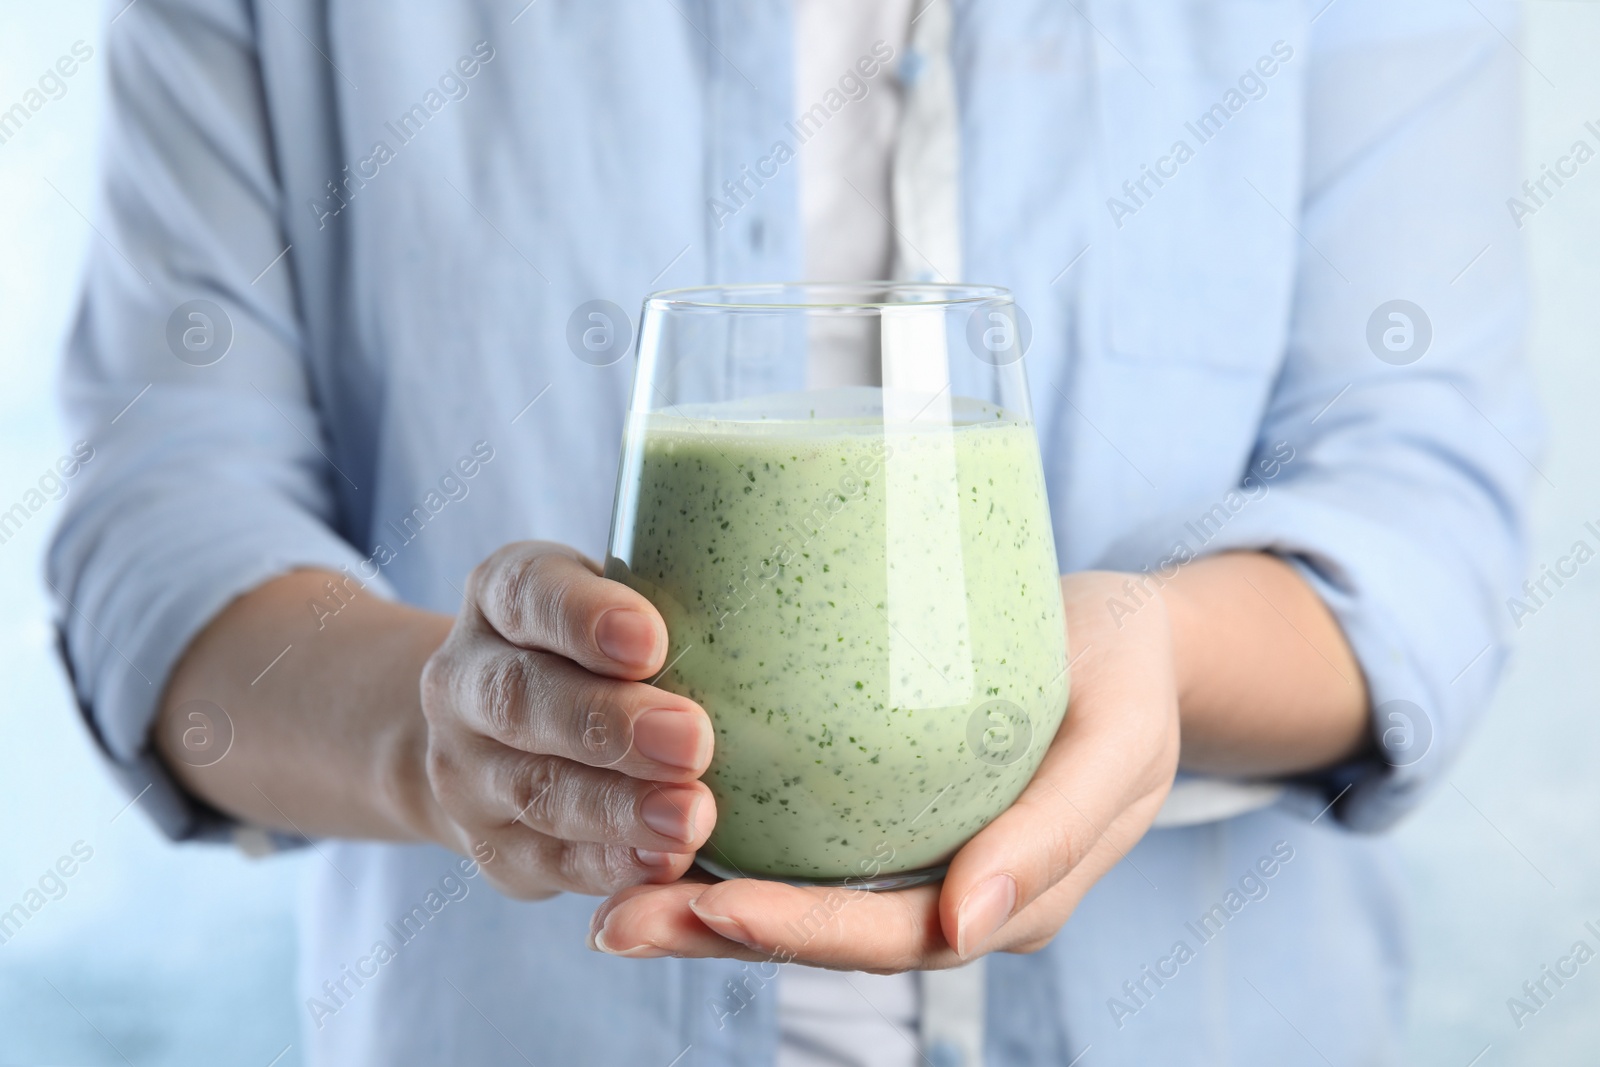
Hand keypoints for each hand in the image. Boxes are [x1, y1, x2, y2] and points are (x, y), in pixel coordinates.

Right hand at [418, 542, 716, 898]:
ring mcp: (465, 769)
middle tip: (693, 741)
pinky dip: (609, 865)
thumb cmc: (598, 653)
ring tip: (692, 818)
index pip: (527, 592)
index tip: (649, 640)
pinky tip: (664, 863)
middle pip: (521, 699)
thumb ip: (671, 610)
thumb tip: (780, 622)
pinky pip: (549, 860)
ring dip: (617, 808)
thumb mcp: (616, 604)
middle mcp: (464, 680)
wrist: (497, 733)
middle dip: (610, 724)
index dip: (582, 618)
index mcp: (500, 596)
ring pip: (535, 789)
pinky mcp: (492, 845)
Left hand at [585, 571, 1180, 968]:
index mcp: (1003, 898)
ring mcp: (911, 855)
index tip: (711, 909)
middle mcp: (945, 895)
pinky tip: (655, 828)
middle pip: (821, 931)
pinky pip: (803, 843)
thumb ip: (1052, 837)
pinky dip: (729, 849)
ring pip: (799, 896)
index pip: (887, 937)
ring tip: (607, 896)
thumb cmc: (1126, 679)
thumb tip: (966, 929)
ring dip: (700, 905)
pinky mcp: (882, 808)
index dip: (799, 932)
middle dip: (714, 933)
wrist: (1124, 638)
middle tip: (613, 922)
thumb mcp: (1117, 745)